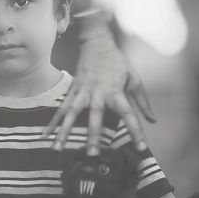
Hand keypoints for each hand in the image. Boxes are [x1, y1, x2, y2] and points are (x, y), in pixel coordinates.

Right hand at [45, 26, 155, 151]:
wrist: (97, 44)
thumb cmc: (118, 63)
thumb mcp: (135, 80)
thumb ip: (143, 103)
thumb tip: (153, 121)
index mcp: (115, 91)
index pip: (128, 113)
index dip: (136, 130)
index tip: (141, 147)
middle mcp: (97, 92)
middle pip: (95, 116)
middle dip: (92, 135)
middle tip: (91, 153)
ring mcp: (82, 91)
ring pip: (72, 114)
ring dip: (64, 131)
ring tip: (57, 148)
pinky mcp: (72, 91)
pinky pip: (61, 109)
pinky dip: (53, 122)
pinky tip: (46, 135)